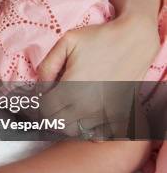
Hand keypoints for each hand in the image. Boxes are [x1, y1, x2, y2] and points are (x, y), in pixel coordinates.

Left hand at [36, 15, 158, 138]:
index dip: (39, 103)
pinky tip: (85, 115)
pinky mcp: (118, 113)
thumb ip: (47, 66)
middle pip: (58, 123)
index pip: (45, 110)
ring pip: (76, 130)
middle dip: (50, 113)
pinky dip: (88, 129)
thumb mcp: (66, 43)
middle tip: (53, 99)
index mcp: (71, 89)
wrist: (134, 39)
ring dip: (67, 122)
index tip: (42, 95)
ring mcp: (104, 111)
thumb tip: (39, 87)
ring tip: (67, 106)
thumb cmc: (98, 38)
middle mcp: (87, 105)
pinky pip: (98, 133)